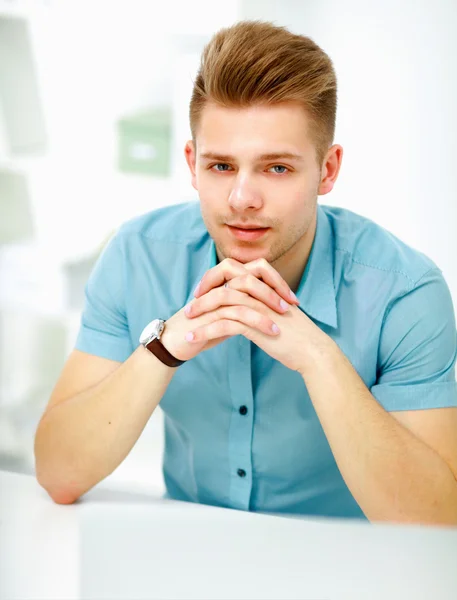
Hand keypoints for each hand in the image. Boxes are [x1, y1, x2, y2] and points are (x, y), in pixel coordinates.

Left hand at [184, 257, 330, 372]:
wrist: (313, 350)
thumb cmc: (296, 337)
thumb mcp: (276, 316)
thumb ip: (260, 308)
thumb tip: (243, 312)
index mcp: (265, 287)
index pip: (234, 272)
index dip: (215, 279)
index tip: (202, 293)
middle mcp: (260, 293)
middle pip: (224, 283)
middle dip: (203, 293)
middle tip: (190, 308)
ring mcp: (257, 307)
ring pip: (220, 301)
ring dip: (200, 312)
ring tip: (187, 325)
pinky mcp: (255, 324)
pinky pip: (223, 324)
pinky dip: (205, 331)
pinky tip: (193, 339)